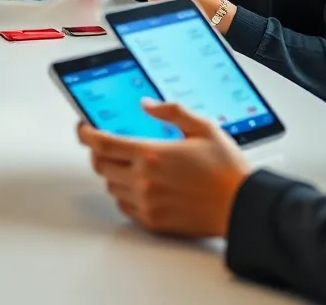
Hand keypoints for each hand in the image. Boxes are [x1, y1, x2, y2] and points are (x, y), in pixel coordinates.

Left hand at [78, 100, 250, 237]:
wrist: (242, 206)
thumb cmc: (227, 170)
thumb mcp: (204, 127)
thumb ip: (171, 111)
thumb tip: (146, 104)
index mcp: (152, 154)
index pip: (102, 143)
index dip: (86, 133)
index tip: (83, 128)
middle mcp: (144, 180)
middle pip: (100, 165)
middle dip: (98, 152)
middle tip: (106, 145)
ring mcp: (147, 203)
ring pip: (111, 186)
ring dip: (113, 173)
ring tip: (130, 165)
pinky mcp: (153, 221)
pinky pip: (124, 206)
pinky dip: (125, 194)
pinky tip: (140, 185)